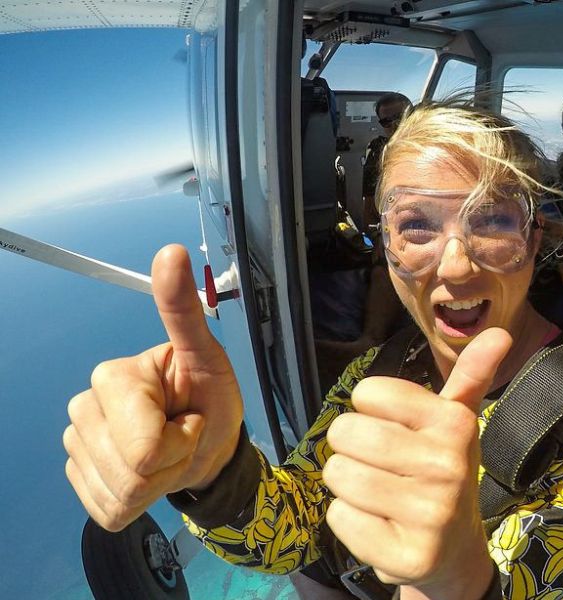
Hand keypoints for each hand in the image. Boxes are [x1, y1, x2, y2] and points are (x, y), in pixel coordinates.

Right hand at [63, 245, 243, 530]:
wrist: (209, 443)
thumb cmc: (210, 397)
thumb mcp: (208, 357)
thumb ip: (184, 311)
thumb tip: (172, 252)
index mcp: (112, 378)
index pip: (142, 445)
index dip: (179, 440)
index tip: (191, 417)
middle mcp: (84, 408)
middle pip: (131, 471)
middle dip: (171, 461)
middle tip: (183, 435)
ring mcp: (77, 446)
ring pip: (121, 493)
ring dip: (160, 481)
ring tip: (171, 452)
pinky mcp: (82, 480)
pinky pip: (111, 510)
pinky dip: (143, 501)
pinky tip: (152, 474)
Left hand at [324, 328, 511, 598]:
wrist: (453, 551)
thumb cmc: (443, 472)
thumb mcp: (458, 422)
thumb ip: (472, 375)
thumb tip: (500, 334)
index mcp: (455, 424)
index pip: (368, 392)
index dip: (371, 411)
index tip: (395, 428)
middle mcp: (447, 467)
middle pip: (345, 432)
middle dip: (353, 448)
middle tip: (383, 465)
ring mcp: (429, 515)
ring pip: (338, 473)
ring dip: (349, 485)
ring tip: (381, 494)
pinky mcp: (406, 556)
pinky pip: (338, 517)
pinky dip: (350, 521)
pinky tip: (381, 524)